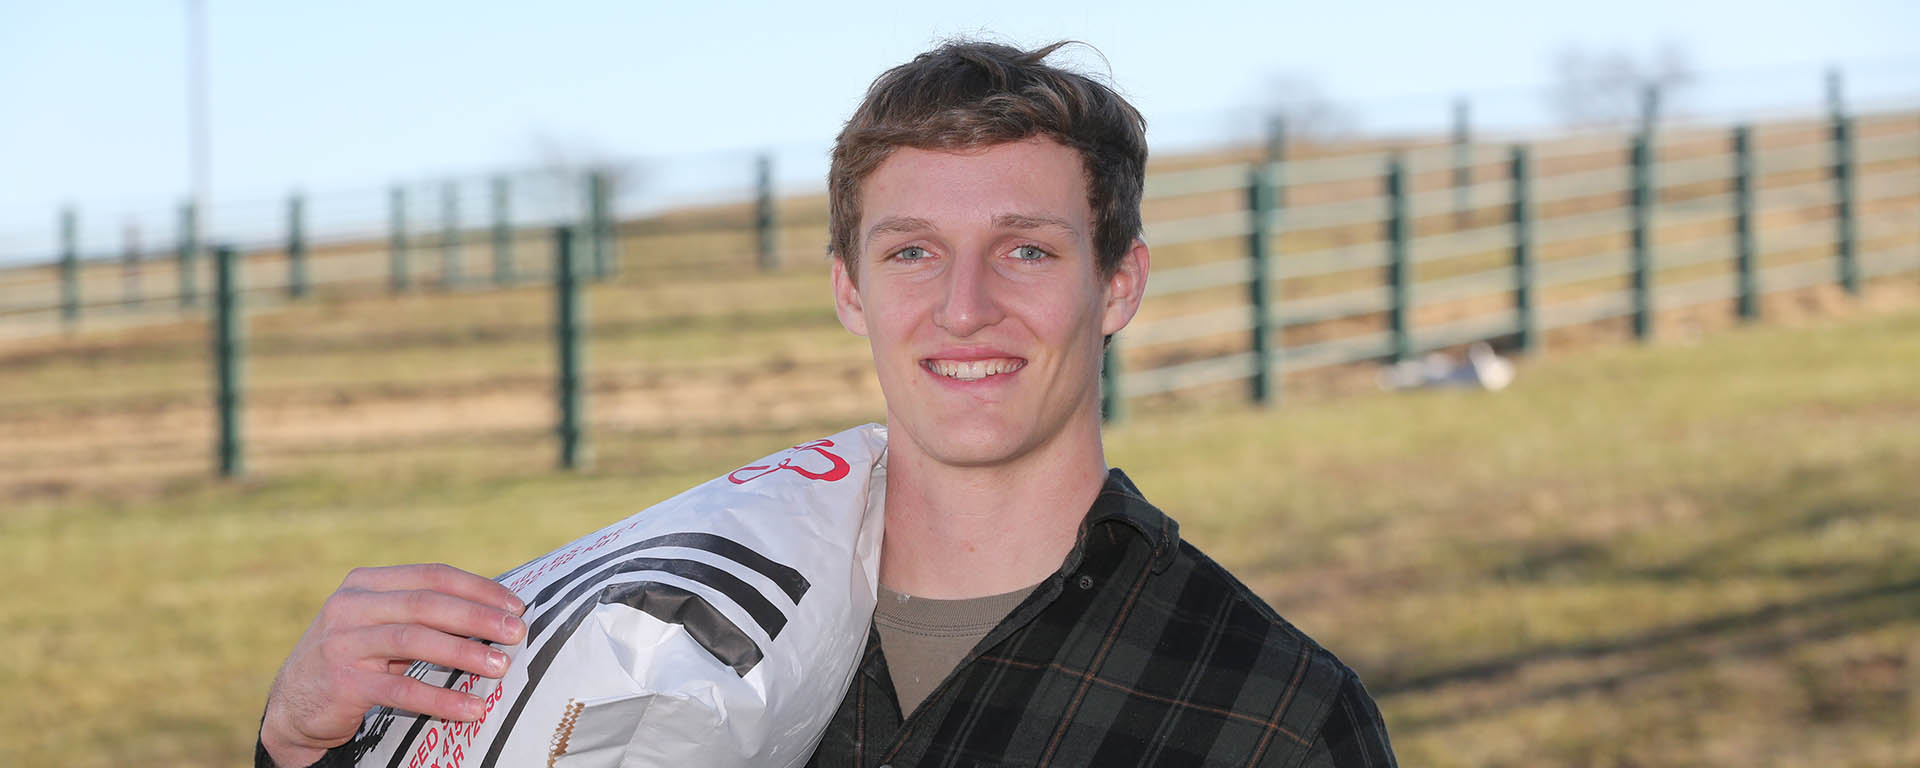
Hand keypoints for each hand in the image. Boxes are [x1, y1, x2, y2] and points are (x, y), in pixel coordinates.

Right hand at [260, 564, 527, 767]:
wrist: (293, 704)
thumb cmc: (356, 659)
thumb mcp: (381, 625)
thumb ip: (422, 614)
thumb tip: (496, 613)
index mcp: (366, 583)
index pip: (431, 575)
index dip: (478, 588)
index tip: (516, 605)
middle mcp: (350, 606)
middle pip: (426, 604)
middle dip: (478, 617)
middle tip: (518, 633)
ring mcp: (342, 643)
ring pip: (414, 641)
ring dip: (464, 653)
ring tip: (501, 666)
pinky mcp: (342, 683)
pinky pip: (401, 690)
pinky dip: (441, 699)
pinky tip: (472, 708)